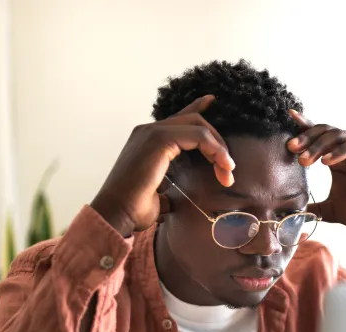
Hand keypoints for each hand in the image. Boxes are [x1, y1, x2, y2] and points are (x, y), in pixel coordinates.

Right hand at [91, 95, 235, 235]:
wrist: (117, 215)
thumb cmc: (133, 210)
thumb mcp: (157, 197)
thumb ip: (167, 192)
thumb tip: (174, 202)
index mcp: (147, 140)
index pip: (178, 119)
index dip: (198, 108)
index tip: (213, 102)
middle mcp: (148, 130)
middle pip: (194, 120)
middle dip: (217, 142)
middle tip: (229, 169)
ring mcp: (152, 132)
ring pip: (199, 126)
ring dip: (219, 148)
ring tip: (228, 172)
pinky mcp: (160, 139)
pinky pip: (198, 135)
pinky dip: (215, 149)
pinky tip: (223, 166)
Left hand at [286, 110, 345, 231]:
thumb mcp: (333, 211)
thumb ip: (315, 210)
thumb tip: (294, 214)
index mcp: (336, 158)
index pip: (317, 138)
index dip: (303, 129)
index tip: (286, 126)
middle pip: (324, 132)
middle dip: (306, 139)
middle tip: (292, 149)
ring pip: (338, 135)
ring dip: (319, 145)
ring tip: (306, 160)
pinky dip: (341, 151)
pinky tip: (327, 161)